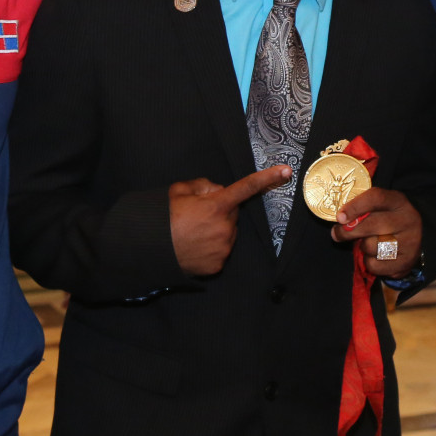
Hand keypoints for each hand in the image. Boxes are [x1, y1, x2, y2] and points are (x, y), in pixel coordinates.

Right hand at [168, 165, 291, 275]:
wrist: (150, 249)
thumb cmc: (163, 219)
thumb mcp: (179, 191)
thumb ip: (202, 185)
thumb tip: (216, 191)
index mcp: (217, 205)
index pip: (246, 187)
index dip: (266, 178)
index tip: (285, 171)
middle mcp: (225, 227)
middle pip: (232, 213)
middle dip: (220, 211)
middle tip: (197, 216)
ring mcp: (223, 247)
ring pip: (228, 233)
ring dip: (216, 230)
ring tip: (193, 233)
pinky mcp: (218, 264)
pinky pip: (221, 250)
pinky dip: (212, 247)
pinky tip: (195, 246)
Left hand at [331, 187, 422, 277]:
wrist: (412, 241)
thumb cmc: (388, 221)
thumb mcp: (381, 208)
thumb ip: (363, 209)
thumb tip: (341, 219)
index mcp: (399, 201)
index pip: (376, 198)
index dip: (355, 207)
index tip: (339, 217)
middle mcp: (407, 219)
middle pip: (371, 225)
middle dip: (348, 231)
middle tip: (336, 234)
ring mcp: (409, 242)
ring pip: (371, 246)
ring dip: (362, 247)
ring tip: (367, 244)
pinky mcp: (405, 262)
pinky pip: (374, 264)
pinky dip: (369, 262)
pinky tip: (375, 256)